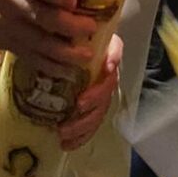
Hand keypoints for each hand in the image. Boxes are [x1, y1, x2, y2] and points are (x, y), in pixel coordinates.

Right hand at [0, 0, 95, 77]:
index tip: (74, 0)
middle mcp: (8, 1)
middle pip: (41, 16)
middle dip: (69, 26)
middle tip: (91, 28)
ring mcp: (6, 26)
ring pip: (39, 42)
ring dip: (65, 52)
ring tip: (87, 55)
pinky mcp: (5, 44)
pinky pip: (31, 57)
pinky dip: (50, 66)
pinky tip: (68, 71)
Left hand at [59, 34, 121, 150]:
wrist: (62, 47)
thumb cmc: (64, 39)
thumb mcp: (65, 32)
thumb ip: (68, 31)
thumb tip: (70, 35)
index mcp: (102, 52)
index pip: (114, 54)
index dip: (112, 61)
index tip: (106, 68)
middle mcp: (106, 73)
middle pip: (106, 92)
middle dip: (91, 107)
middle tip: (72, 114)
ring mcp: (99, 92)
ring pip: (99, 112)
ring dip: (83, 127)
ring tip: (63, 135)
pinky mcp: (90, 106)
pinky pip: (90, 124)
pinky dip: (80, 137)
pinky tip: (66, 145)